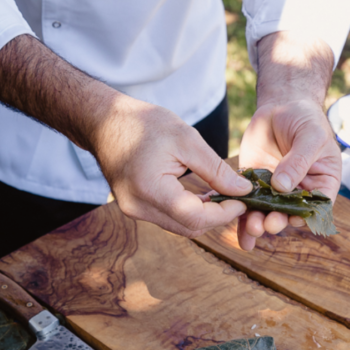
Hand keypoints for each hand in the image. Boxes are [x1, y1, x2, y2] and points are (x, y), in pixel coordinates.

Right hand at [93, 97, 252, 237]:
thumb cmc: (144, 124)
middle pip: (189, 228)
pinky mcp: (135, 208)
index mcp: (150, 190)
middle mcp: (139, 208)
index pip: (195, 218)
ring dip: (204, 215)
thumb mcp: (186, 139)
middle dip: (218, 217)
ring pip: (180, 226)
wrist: (104, 121)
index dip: (225, 213)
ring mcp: (134, 211)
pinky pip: (169, 218)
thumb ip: (216, 170)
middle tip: (238, 198)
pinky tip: (203, 195)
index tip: (245, 200)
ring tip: (223, 195)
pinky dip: (189, 211)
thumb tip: (243, 191)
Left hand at [237, 98, 340, 249]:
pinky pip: (248, 205)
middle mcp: (299, 192)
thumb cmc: (305, 119)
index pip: (317, 207)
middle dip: (279, 221)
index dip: (306, 216)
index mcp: (321, 184)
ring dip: (260, 224)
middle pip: (290, 214)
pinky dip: (242, 218)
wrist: (281, 106)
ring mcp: (275, 191)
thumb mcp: (310, 137)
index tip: (293, 219)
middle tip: (269, 223)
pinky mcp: (253, 186)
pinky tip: (241, 236)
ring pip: (267, 213)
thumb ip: (299, 160)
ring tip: (253, 227)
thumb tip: (283, 186)